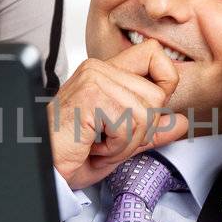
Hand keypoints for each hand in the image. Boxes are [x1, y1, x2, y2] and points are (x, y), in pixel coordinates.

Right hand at [48, 39, 190, 189]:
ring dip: (126, 142)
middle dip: (140, 131)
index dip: (165, 81)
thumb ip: (151, 130)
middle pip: (157, 95)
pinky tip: (93, 146)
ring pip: (146, 114)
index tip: (149, 110)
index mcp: (105, 73)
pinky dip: (115, 146)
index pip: (153, 53)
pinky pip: (129, 125)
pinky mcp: (92, 96)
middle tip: (109, 140)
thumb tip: (181, 122)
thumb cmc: (68, 154)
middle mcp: (99, 69)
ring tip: (99, 144)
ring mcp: (94, 80)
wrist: (41, 167)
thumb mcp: (119, 143)